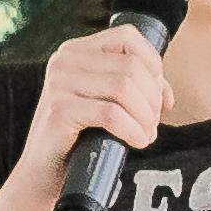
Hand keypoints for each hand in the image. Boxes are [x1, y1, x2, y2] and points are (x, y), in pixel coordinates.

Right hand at [17, 24, 166, 185]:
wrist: (44, 174)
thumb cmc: (79, 139)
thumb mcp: (106, 103)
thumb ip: (135, 89)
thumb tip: (166, 95)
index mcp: (75, 52)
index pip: (127, 37)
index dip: (153, 62)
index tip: (157, 95)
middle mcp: (64, 61)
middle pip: (131, 66)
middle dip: (152, 98)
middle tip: (152, 124)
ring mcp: (58, 83)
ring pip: (124, 87)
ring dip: (145, 116)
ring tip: (146, 134)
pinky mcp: (59, 110)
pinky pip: (112, 114)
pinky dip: (133, 130)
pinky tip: (136, 142)